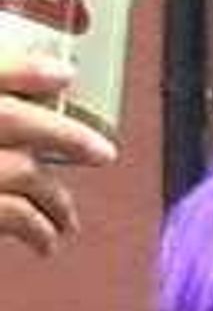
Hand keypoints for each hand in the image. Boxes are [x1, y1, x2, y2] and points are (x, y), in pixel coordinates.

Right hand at [0, 55, 113, 259]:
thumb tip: (44, 95)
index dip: (23, 68)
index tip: (66, 75)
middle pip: (9, 118)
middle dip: (64, 135)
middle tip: (105, 154)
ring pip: (23, 171)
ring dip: (57, 197)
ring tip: (70, 219)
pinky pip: (15, 215)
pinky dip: (40, 229)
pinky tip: (49, 241)